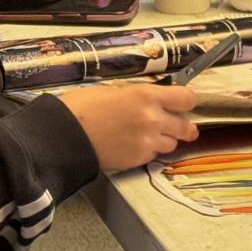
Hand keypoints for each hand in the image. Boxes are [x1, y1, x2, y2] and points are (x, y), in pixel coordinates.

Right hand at [59, 80, 198, 171]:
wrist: (64, 134)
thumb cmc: (83, 107)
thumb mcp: (116, 91)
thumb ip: (141, 97)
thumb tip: (155, 100)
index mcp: (147, 96)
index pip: (187, 99)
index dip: (185, 101)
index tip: (182, 103)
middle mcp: (153, 119)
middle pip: (186, 126)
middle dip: (183, 126)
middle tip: (178, 126)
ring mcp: (147, 141)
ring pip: (171, 144)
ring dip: (164, 140)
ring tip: (146, 135)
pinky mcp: (137, 159)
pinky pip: (153, 156)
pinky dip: (147, 152)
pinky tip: (132, 145)